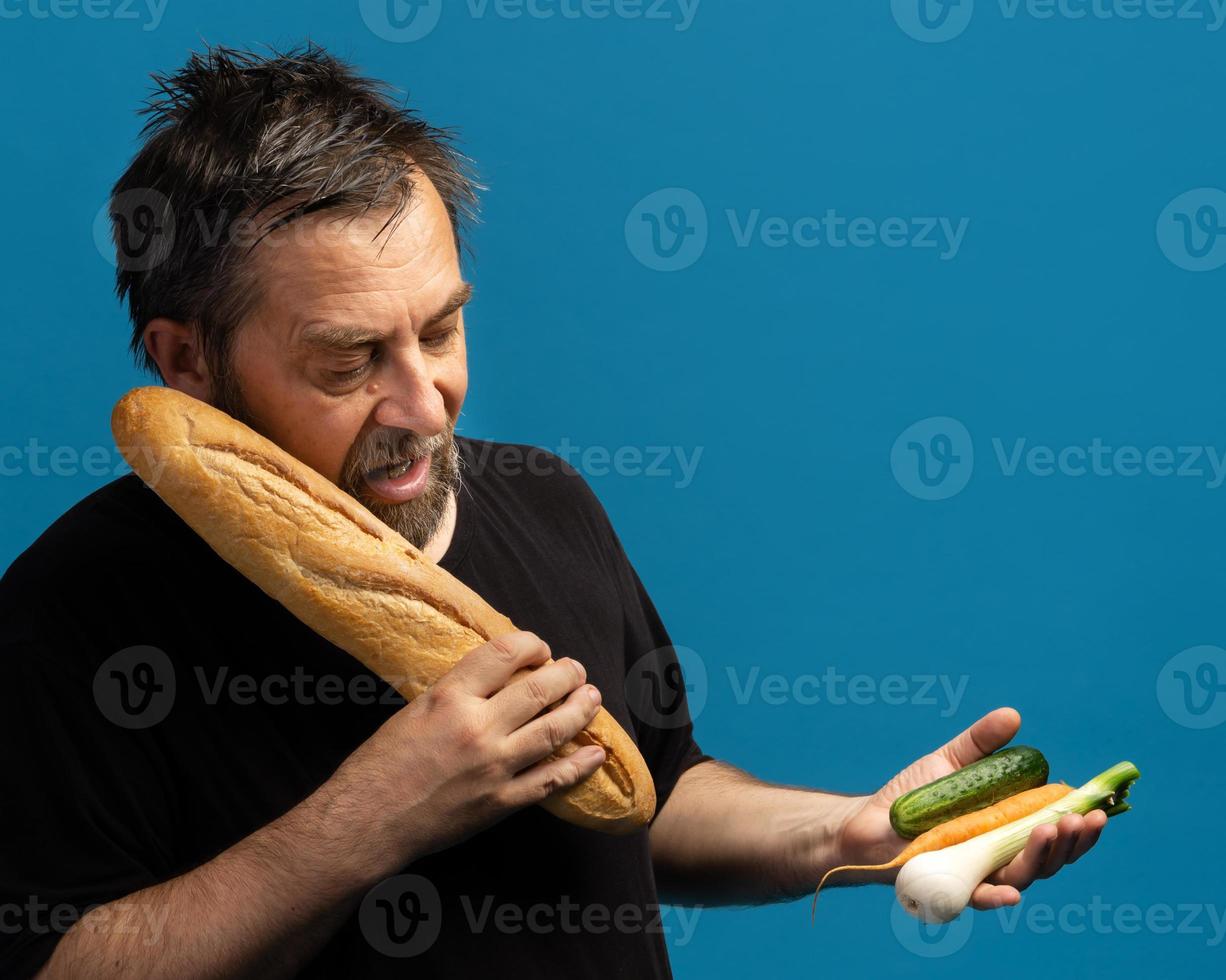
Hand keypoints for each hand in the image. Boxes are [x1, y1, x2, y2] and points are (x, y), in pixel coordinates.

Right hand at [333, 630, 605, 872]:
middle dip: (566, 674)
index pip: (505, 653)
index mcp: (451, 697)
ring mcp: (494, 766)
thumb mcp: (414, 710)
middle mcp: (478, 727)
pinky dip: (579, 765)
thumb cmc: (380, 764)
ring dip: (580, 710)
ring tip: (591, 697)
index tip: (540, 647)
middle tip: (576, 669)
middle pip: (539, 688)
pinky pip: (552, 779)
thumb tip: (497, 677)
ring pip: (554, 729)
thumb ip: (457, 692)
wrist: (367, 822)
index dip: (532, 644)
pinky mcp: (502, 801)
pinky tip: (596, 753)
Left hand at [837, 707, 1106, 909]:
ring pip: (1023, 875)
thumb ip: (980, 742)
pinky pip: (979, 898)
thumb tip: (1013, 715)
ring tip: (1050, 831)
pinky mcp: (953, 886)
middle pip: (1050, 857)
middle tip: (1080, 819)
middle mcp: (1002, 855)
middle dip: (1071, 841)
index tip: (1099, 807)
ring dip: (1042, 858)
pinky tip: (1012, 893)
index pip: (1056, 831)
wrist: (870, 821)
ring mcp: (980, 873)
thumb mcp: (950, 760)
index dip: (1081, 823)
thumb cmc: (914, 796)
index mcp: (1010, 828)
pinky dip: (997, 898)